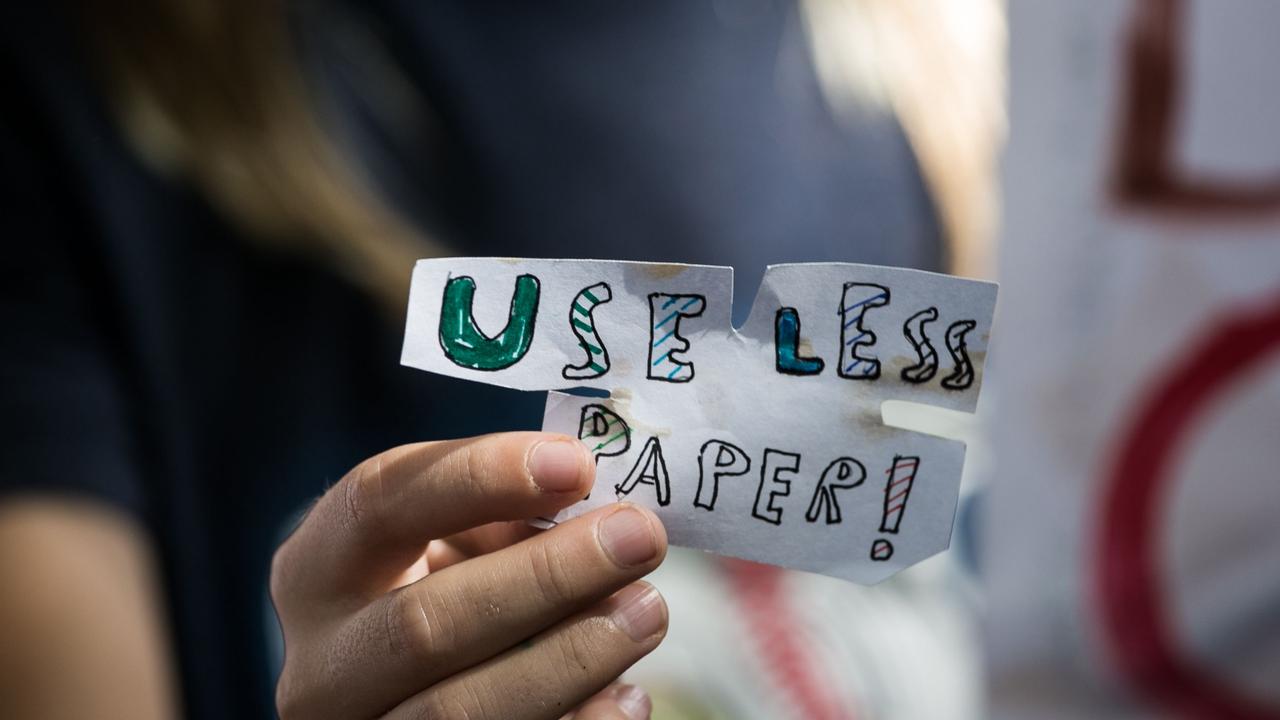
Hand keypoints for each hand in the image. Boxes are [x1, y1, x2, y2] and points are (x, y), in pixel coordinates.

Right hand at [271, 432, 667, 718]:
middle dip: (544, 577)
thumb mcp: (451, 547)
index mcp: (317, 570)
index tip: (575, 463)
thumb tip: (599, 511)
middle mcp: (320, 665)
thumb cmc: (443, 596)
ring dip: (571, 658)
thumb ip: (504, 521)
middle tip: (637, 536)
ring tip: (648, 609)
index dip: (477, 477)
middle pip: (424, 624)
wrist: (403, 698)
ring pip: (457, 711)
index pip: (379, 503)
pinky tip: (628, 697)